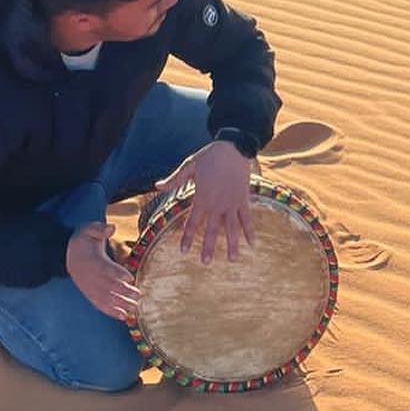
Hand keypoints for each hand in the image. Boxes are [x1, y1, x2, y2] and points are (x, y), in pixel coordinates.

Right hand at [66, 221, 143, 320]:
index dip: (116, 273)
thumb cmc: (82, 241)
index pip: (105, 268)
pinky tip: (123, 317)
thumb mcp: (88, 230)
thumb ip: (99, 229)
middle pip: (108, 286)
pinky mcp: (90, 294)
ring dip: (120, 304)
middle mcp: (91, 277)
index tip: (129, 277)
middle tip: (138, 294)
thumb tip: (111, 227)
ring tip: (135, 308)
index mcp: (92, 260)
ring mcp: (90, 287)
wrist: (65, 255)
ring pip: (106, 298)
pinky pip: (100, 305)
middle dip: (123, 291)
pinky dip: (111, 312)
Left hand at [154, 139, 255, 263]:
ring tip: (232, 260)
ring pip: (232, 229)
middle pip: (212, 231)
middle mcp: (217, 204)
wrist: (234, 147)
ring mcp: (232, 203)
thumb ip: (174, 179)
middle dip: (208, 248)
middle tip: (206, 263)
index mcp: (202, 198)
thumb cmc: (210, 156)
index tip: (183, 252)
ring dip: (232, 245)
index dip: (187, 238)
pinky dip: (250, 231)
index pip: (192, 223)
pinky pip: (247, 218)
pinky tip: (253, 244)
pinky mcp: (243, 199)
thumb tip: (156, 186)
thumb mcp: (189, 166)